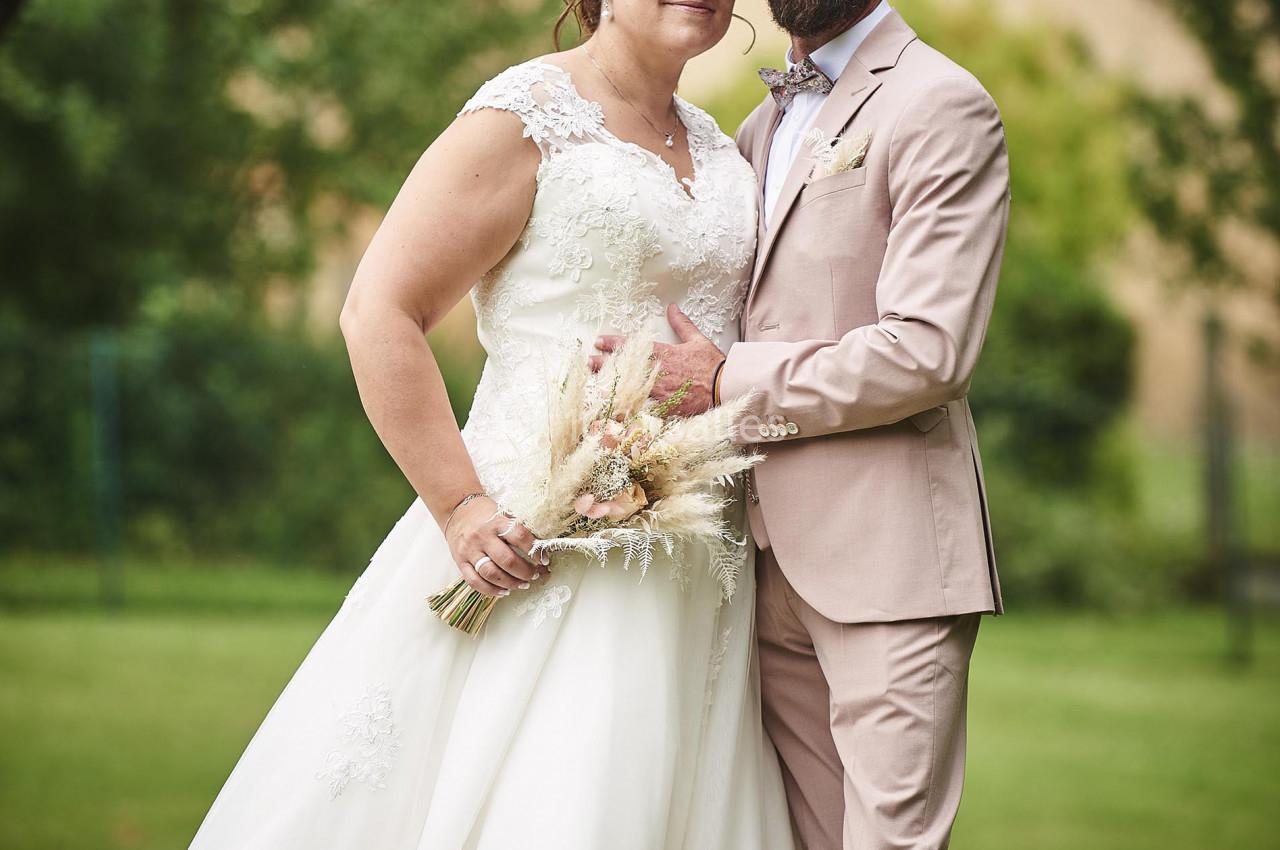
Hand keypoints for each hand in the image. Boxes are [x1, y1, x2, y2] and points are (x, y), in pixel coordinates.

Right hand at [444, 496, 546, 596]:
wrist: (456, 509)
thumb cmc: (485, 513)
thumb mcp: (503, 514)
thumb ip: (517, 529)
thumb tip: (540, 546)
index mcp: (496, 522)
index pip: (520, 537)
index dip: (535, 551)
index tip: (544, 560)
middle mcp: (482, 537)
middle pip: (507, 560)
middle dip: (525, 572)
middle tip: (535, 575)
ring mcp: (470, 551)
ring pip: (491, 574)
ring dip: (511, 583)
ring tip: (522, 585)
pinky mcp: (460, 562)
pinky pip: (474, 581)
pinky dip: (490, 590)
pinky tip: (503, 591)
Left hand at [593, 305, 722, 416]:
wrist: (725, 388)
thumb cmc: (712, 365)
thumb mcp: (697, 340)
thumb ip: (681, 324)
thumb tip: (672, 308)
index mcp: (663, 354)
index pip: (632, 346)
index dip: (612, 343)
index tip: (598, 342)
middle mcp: (657, 373)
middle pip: (624, 368)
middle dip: (603, 364)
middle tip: (588, 363)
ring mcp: (659, 392)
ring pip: (629, 388)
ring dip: (611, 386)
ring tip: (593, 385)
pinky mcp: (665, 408)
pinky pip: (642, 409)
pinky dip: (628, 408)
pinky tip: (613, 409)